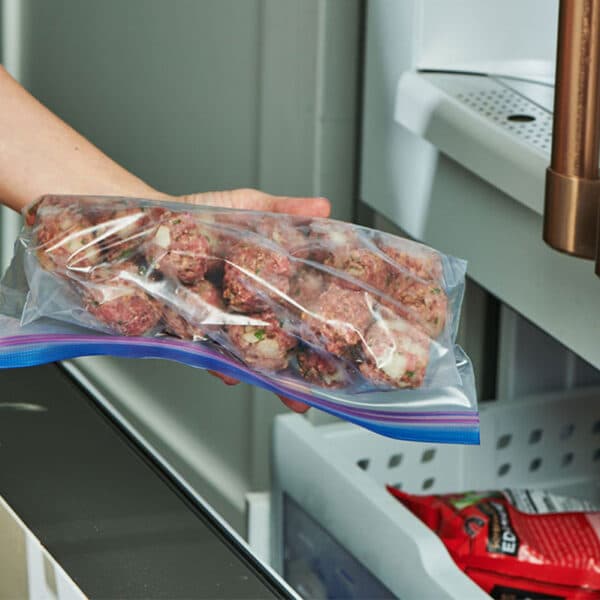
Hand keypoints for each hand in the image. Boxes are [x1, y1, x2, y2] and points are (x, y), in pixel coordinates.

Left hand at [172, 188, 330, 413]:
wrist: (146, 219)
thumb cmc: (195, 213)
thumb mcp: (247, 206)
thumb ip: (285, 210)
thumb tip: (324, 208)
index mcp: (261, 284)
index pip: (296, 313)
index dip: (318, 333)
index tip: (341, 352)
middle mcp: (240, 308)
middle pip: (272, 343)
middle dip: (294, 371)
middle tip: (312, 390)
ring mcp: (214, 320)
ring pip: (242, 354)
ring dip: (262, 374)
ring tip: (281, 389)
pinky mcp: (183, 327)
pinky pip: (201, 350)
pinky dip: (217, 363)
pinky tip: (229, 371)